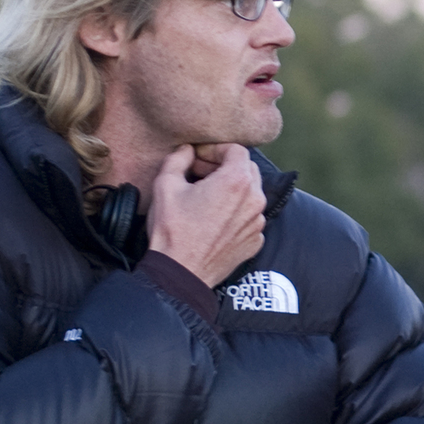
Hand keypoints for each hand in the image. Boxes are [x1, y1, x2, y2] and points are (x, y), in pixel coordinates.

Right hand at [147, 143, 264, 286]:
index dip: (216, 149)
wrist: (182, 274)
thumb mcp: (165, 185)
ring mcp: (258, 223)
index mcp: (236, 181)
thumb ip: (178, 159)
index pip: (237, 149)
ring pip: (251, 193)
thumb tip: (187, 150)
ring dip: (232, 188)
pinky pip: (250, 217)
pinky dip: (236, 211)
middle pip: (247, 169)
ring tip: (206, 195)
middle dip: (225, 165)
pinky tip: (215, 218)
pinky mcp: (255, 240)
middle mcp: (255, 200)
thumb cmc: (173, 230)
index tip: (199, 156)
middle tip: (201, 172)